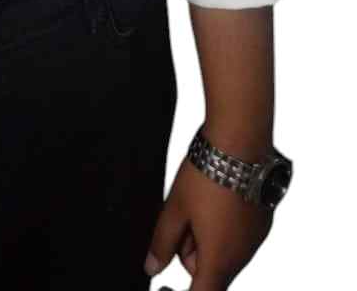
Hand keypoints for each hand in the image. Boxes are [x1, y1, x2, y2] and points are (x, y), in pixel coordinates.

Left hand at [143, 151, 272, 287]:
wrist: (241, 140)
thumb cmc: (208, 174)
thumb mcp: (175, 207)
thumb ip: (162, 243)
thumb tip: (153, 267)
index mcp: (220, 258)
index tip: (170, 284)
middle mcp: (243, 255)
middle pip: (212, 272)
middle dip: (193, 253)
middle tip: (182, 220)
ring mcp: (256, 238)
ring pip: (225, 252)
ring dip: (208, 238)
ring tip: (199, 203)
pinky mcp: (263, 222)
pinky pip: (239, 237)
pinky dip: (225, 227)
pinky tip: (218, 197)